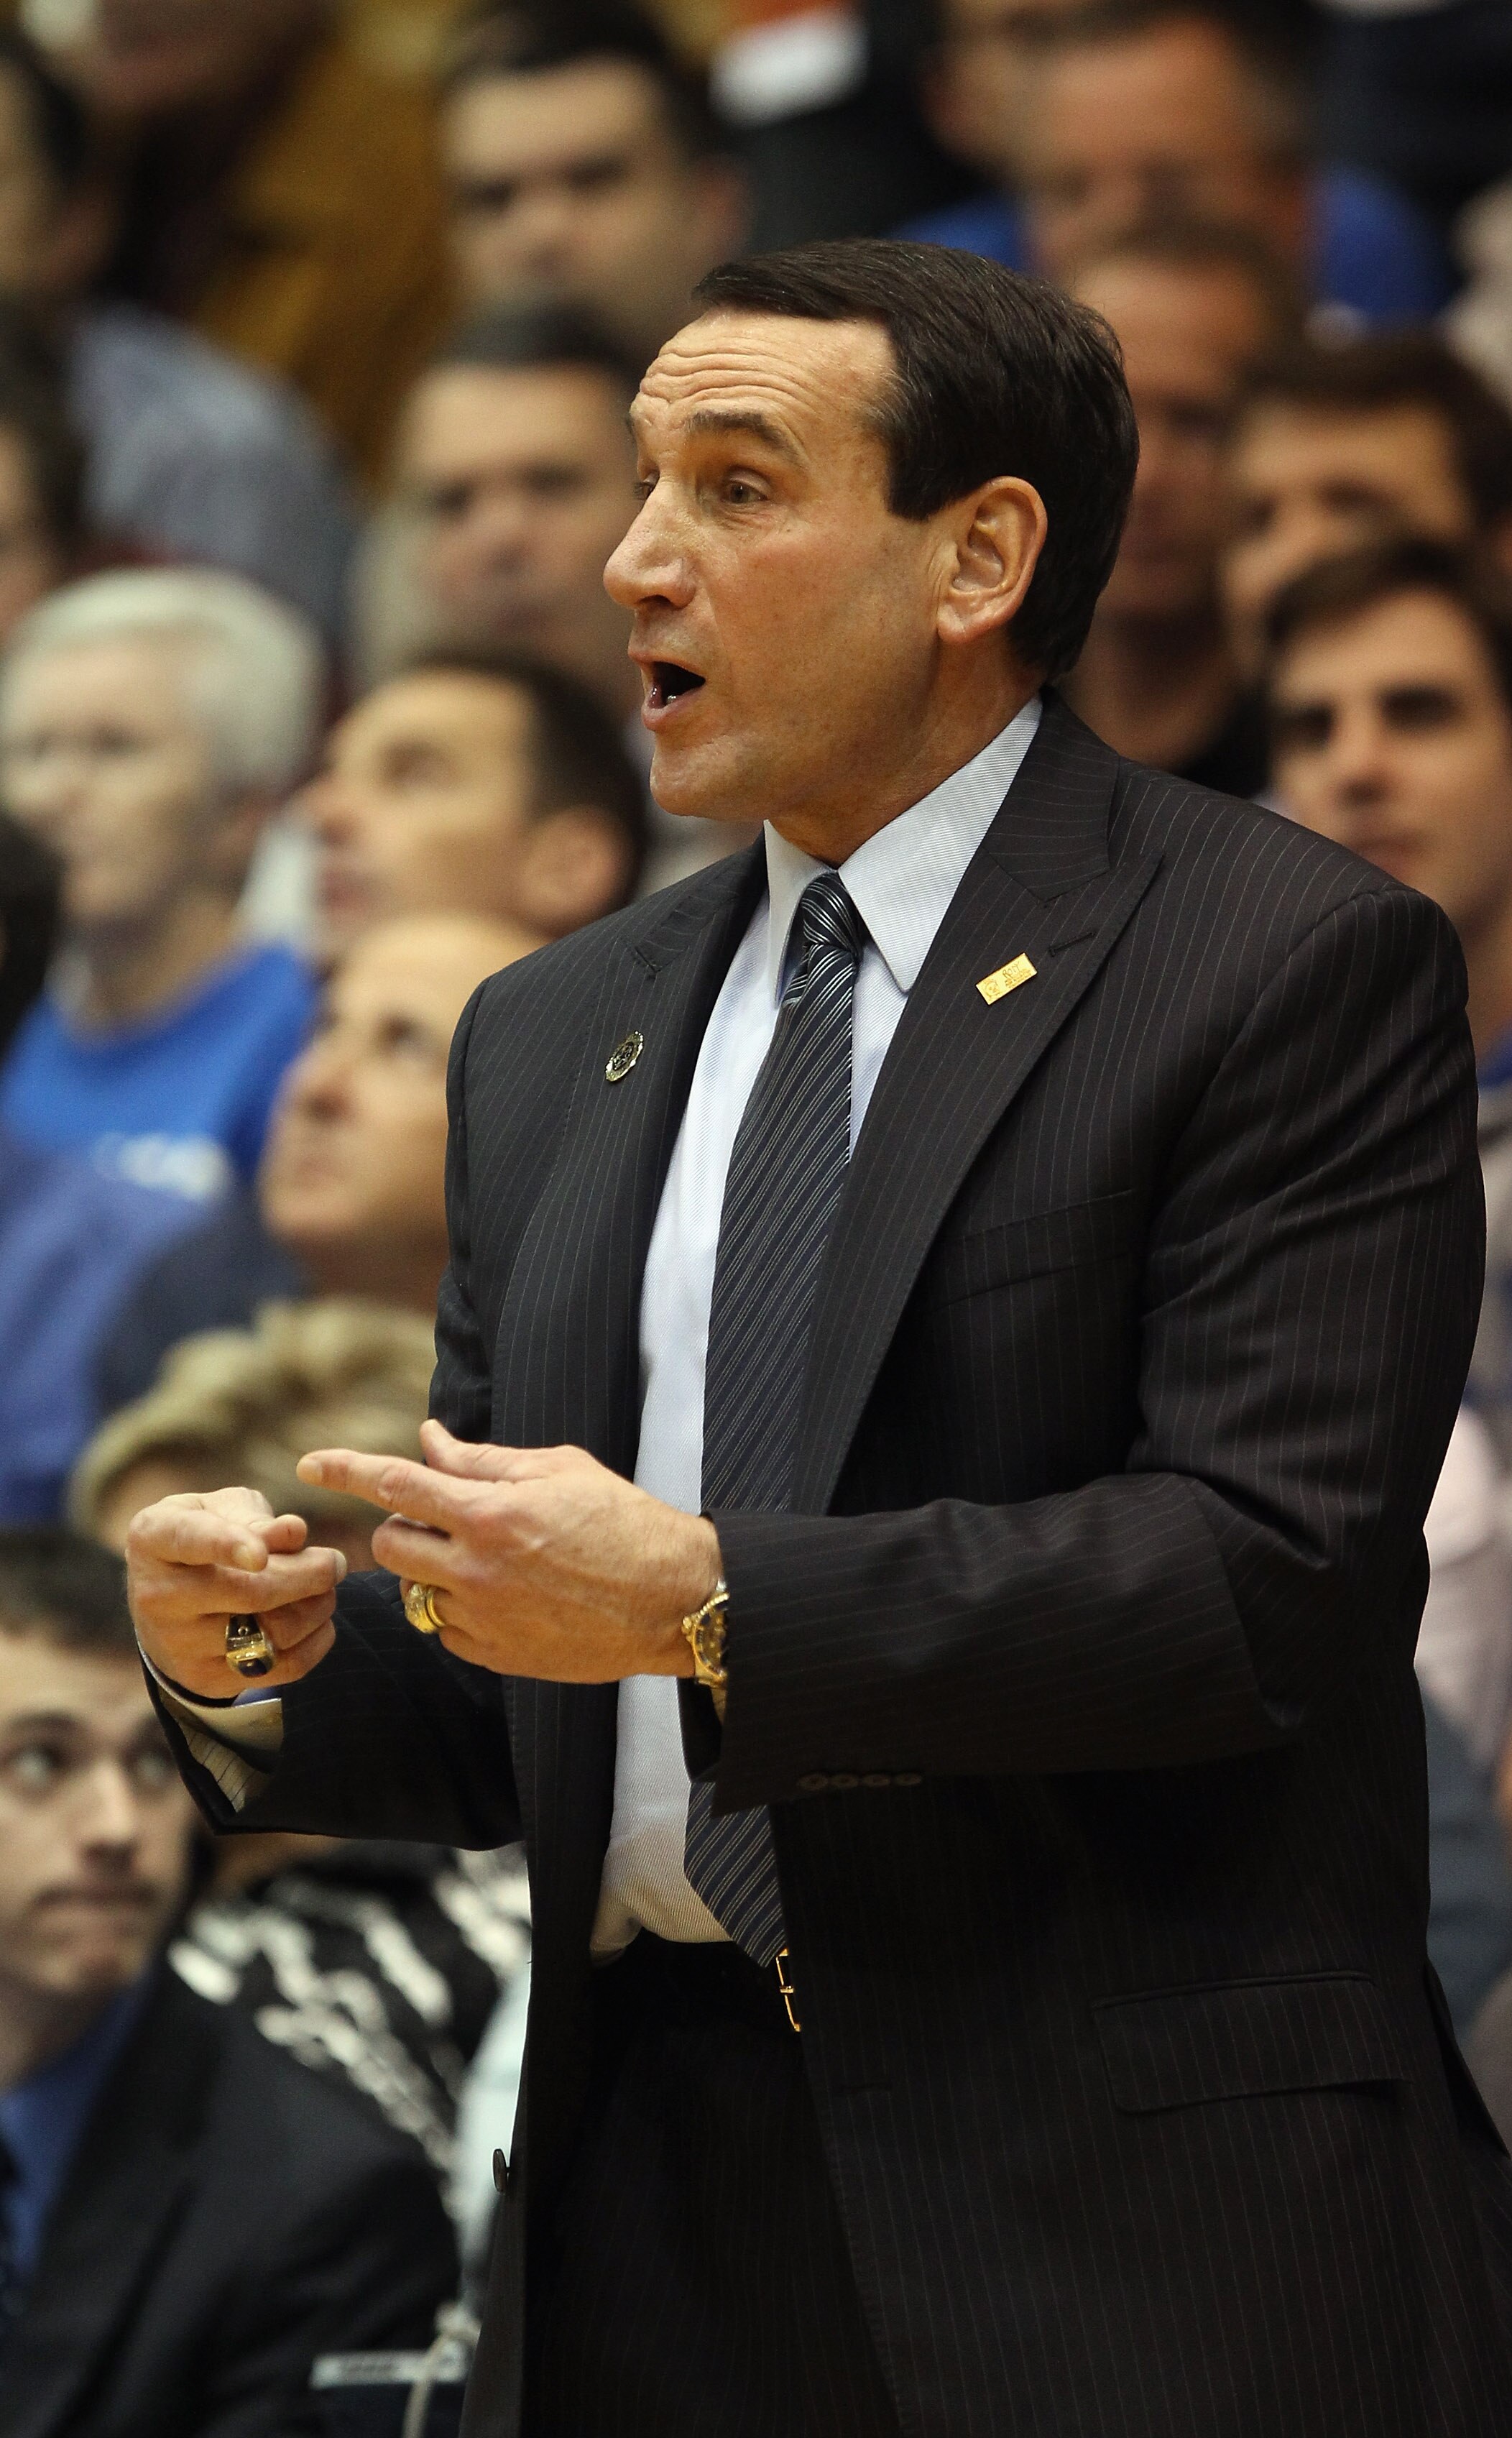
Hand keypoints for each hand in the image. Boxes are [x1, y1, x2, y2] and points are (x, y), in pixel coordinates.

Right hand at [125, 1487, 347, 1699]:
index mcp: (155, 1536)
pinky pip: (280, 1668)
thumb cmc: (204, 1535)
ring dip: (315, 1607)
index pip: (192, 1540)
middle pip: (247, 1594)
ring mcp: (178, 1644)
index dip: (228, 1546)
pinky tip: (319, 1619)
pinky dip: (315, 1641)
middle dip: (307, 1576)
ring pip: (270, 1632)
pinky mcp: (207, 1680)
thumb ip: (256, 1518)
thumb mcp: (220, 1509)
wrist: (163, 1599)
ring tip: (326, 1587)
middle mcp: (157, 1595)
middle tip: (335, 1562)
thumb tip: (295, 1532)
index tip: (261, 1554)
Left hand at [296, 1420, 719, 1681]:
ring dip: (430, 1571)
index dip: (345, 1468)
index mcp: (492, 1512)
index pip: (396, 1484)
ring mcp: (484, 1618)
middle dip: (406, 1527)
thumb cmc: (623, 1521)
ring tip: (483, 1560)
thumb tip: (428, 1440)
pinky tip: (507, 1597)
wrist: (672, 1598)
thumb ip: (484, 1459)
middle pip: (391, 1545)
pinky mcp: (496, 1655)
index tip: (308, 1463)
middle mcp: (477, 1568)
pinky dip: (459, 1610)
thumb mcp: (559, 1469)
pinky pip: (446, 1631)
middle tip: (448, 1519)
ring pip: (414, 1593)